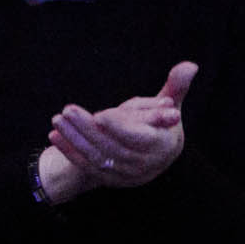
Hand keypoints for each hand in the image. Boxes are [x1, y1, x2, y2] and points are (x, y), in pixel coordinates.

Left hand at [48, 62, 196, 188]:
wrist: (154, 155)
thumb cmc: (160, 123)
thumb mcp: (169, 104)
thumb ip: (176, 86)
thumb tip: (190, 64)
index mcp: (162, 145)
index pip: (140, 138)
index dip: (120, 128)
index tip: (100, 114)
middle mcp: (145, 164)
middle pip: (113, 147)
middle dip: (88, 130)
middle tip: (68, 111)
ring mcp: (126, 174)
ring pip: (97, 157)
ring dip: (75, 140)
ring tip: (57, 119)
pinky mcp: (110, 179)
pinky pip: (87, 166)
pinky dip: (70, 152)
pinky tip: (54, 136)